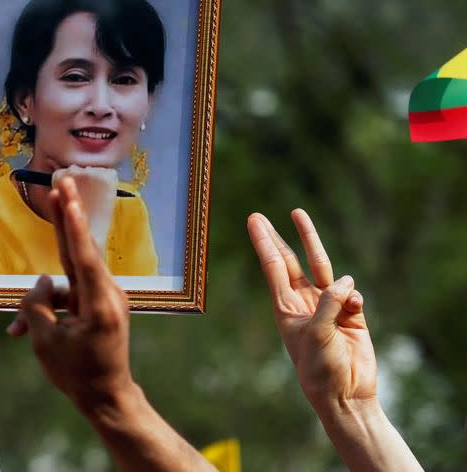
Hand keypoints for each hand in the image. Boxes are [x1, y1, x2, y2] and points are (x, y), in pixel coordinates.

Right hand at [7, 177, 133, 411]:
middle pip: (82, 249)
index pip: (83, 255)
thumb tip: (42, 280)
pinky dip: (49, 307)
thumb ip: (37, 304)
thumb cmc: (76, 374)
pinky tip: (24, 332)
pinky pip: (70, 295)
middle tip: (63, 182)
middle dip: (68, 216)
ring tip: (22, 331)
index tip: (67, 196)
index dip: (72, 224)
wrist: (107, 397)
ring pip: (68, 280)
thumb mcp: (46, 342)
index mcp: (99, 304)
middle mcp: (108, 295)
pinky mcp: (100, 304)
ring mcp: (106, 298)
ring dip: (42, 296)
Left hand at [246, 209, 376, 409]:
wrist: (346, 393)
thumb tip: (346, 282)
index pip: (273, 267)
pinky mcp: (351, 314)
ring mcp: (327, 306)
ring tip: (297, 214)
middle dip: (276, 237)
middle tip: (260, 216)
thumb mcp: (318, 333)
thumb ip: (328, 303)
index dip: (264, 243)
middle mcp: (304, 302)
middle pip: (289, 261)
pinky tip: (353, 306)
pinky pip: (351, 294)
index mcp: (286, 307)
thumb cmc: (321, 368)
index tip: (254, 221)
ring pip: (321, 267)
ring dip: (310, 241)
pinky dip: (353, 296)